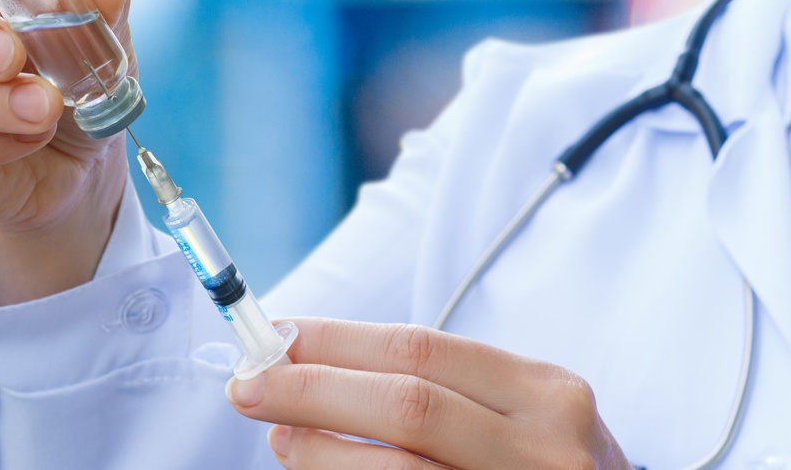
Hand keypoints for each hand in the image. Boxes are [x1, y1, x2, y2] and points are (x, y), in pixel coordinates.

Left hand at [226, 319, 629, 468]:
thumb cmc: (541, 463)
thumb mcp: (517, 412)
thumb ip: (433, 385)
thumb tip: (304, 361)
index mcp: (546, 394)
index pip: (422, 350)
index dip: (336, 340)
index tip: (274, 336)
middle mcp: (546, 449)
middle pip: (407, 406)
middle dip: (312, 389)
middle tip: (247, 385)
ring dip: (319, 451)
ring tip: (278, 436)